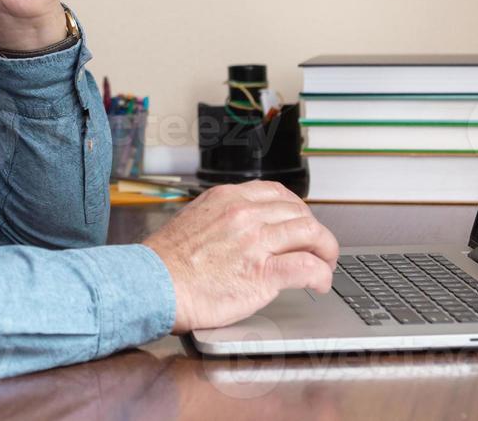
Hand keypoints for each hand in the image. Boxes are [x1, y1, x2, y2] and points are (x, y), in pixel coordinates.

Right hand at [142, 181, 337, 333]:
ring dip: (326, 251)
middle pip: (299, 212)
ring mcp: (255, 241)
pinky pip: (307, 267)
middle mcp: (245, 213)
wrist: (151, 284)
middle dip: (315, 231)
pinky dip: (321, 274)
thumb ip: (222, 218)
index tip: (300, 222)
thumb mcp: (193, 220)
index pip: (277, 193)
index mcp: (227, 197)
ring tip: (326, 265)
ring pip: (311, 234)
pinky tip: (320, 283)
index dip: (296, 209)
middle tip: (318, 247)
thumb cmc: (165, 262)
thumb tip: (241, 229)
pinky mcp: (262, 273)